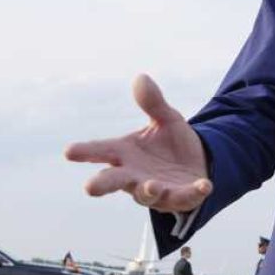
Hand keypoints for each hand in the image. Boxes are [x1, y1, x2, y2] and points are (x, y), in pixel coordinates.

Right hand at [65, 74, 212, 212]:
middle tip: (89, 187)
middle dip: (102, 184)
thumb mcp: (166, 118)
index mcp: (125, 153)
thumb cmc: (170, 143)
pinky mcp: (179, 198)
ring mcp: (155, 190)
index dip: (85, 151)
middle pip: (113, 180)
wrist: (197, 162)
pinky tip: (205, 185)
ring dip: (148, 190)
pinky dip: (194, 192)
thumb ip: (153, 102)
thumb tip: (141, 77)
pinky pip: (186, 198)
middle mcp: (134, 175)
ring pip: (146, 195)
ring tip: (152, 184)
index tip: (69, 151)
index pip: (101, 151)